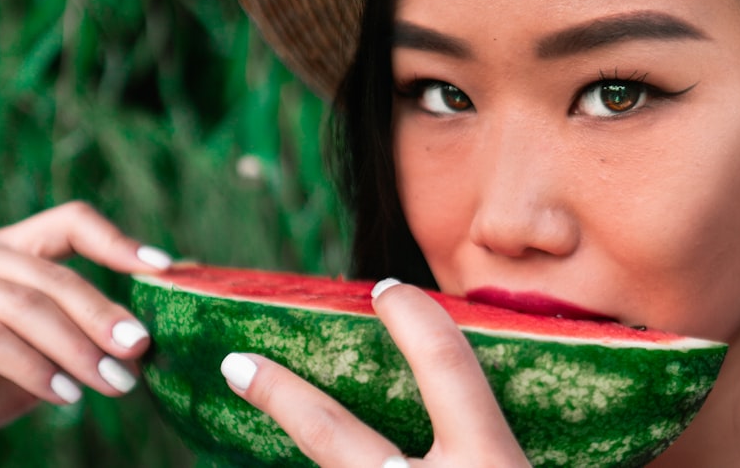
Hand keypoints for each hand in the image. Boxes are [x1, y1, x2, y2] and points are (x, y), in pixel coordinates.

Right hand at [0, 201, 171, 431]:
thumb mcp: (47, 353)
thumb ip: (85, 336)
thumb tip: (140, 343)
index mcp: (15, 251)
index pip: (70, 224)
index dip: (116, 241)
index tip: (162, 267)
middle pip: (54, 276)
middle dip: (102, 316)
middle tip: (138, 347)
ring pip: (26, 305)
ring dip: (77, 348)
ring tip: (112, 382)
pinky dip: (35, 368)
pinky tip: (67, 394)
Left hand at [220, 279, 530, 467]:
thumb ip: (502, 439)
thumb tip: (474, 395)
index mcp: (491, 466)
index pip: (447, 366)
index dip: (414, 319)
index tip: (387, 290)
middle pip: (336, 436)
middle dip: (283, 397)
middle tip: (237, 365)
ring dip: (291, 445)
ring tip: (257, 403)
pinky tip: (298, 464)